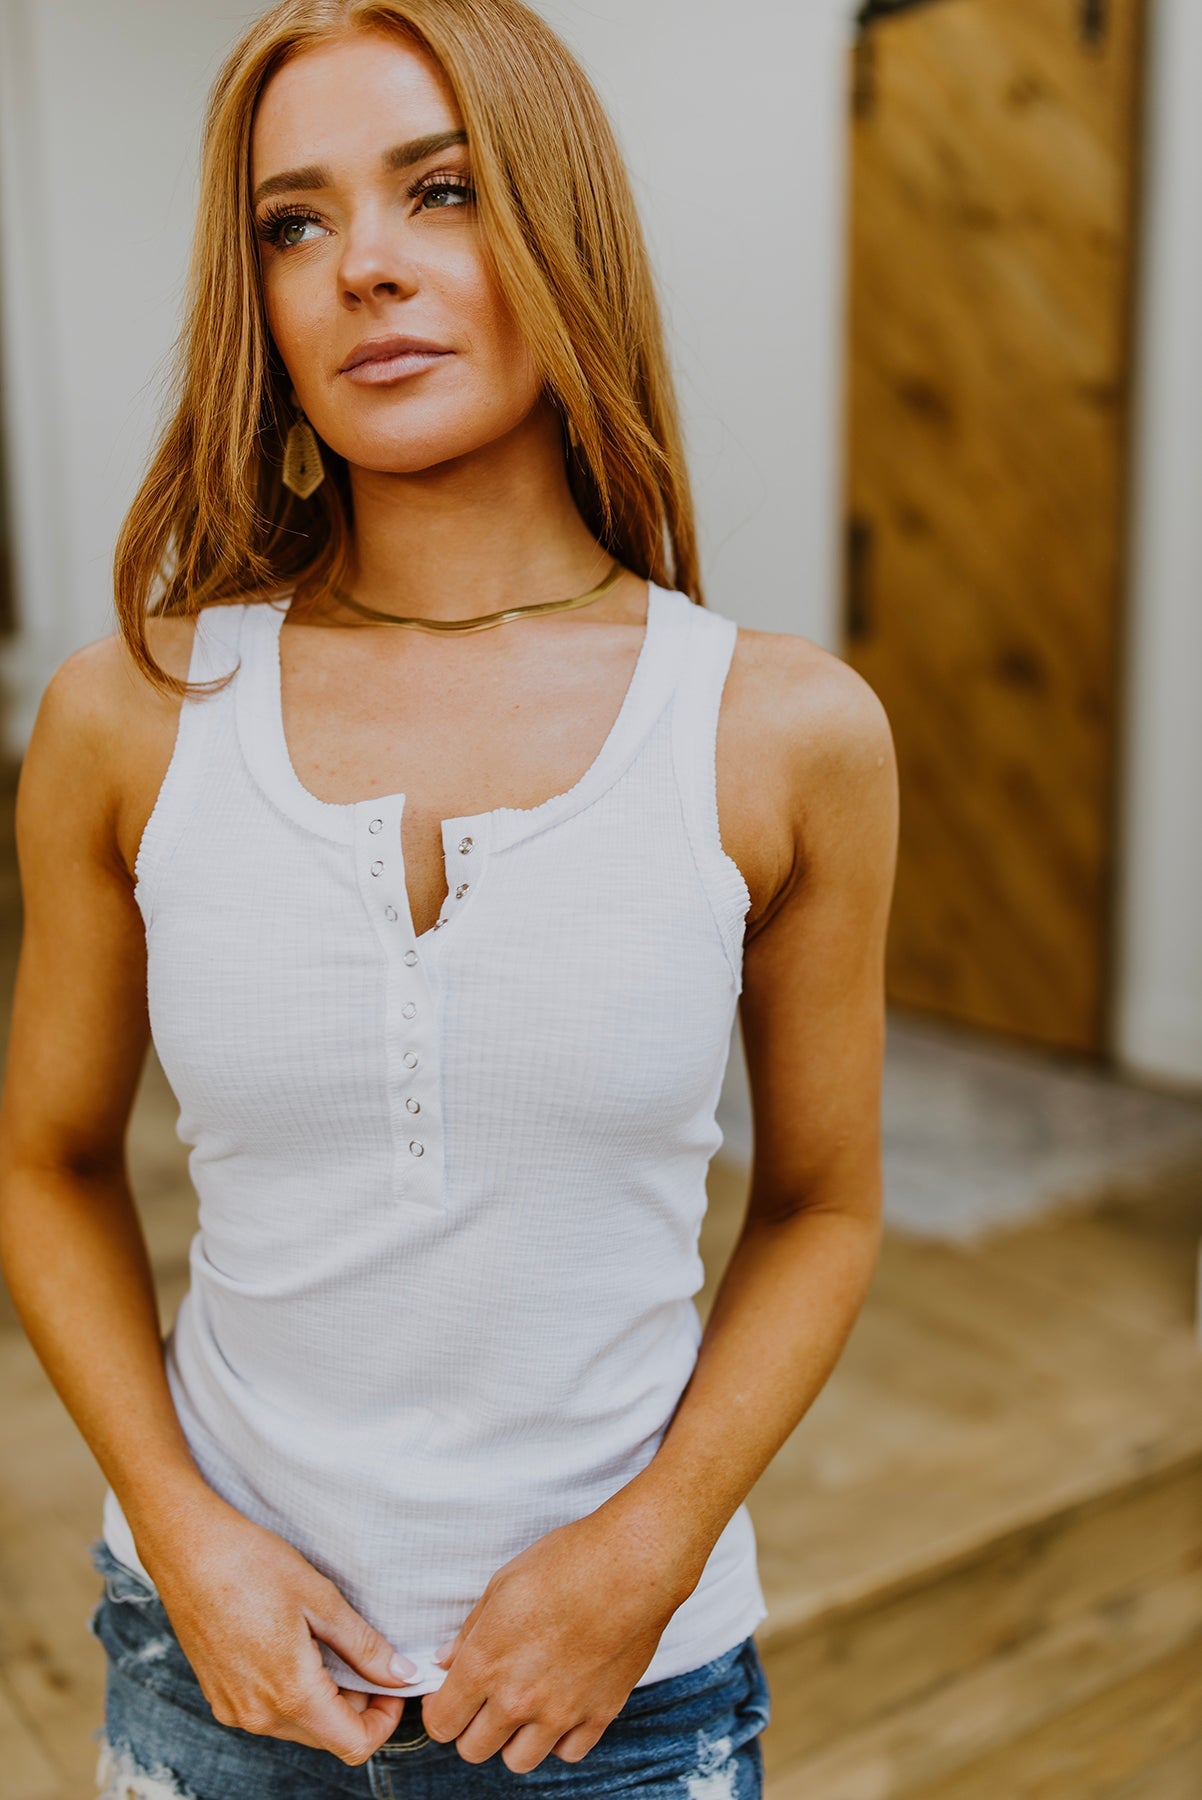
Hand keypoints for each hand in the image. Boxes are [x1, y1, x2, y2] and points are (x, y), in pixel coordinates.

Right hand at [136, 1491, 415, 1765]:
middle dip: (357, 1704)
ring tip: (326, 1641)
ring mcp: (233, 1709)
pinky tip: (295, 1644)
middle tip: (365, 1653)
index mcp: (289, 1694)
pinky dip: (294, 1690)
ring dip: (325, 1696)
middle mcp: (258, 1716)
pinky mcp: (219, 1695)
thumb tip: (402, 1675)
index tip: (393, 1682)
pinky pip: (270, 1711)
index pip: (354, 1745)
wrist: (186, 1549)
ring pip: (299, 1725)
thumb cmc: (252, 1565)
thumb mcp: (320, 1599)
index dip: (384, 1719)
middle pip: (328, 1736)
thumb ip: (364, 1646)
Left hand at [420, 1504, 694, 1771]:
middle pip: (474, 1749)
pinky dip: (559, 1737)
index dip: (439, 1711)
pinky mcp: (598, 1715)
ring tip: (524, 1706)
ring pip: (518, 1761)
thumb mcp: (504, 1583)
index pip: (442, 1723)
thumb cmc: (567, 1561)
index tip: (446, 1697)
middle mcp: (519, 1697)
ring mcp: (561, 1712)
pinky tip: (561, 1706)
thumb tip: (448, 1660)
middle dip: (471, 1727)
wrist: (632, 1564)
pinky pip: (567, 1753)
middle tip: (484, 1700)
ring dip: (514, 1739)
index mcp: (487, 1662)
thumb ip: (471, 1630)